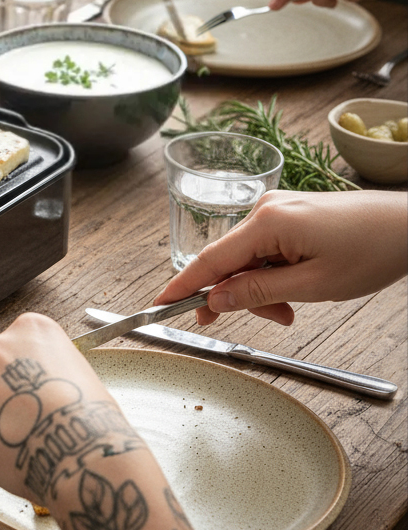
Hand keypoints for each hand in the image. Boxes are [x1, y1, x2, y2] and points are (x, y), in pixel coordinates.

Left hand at [0, 313, 111, 501]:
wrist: (79, 450)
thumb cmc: (89, 415)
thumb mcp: (78, 371)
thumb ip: (46, 370)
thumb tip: (37, 389)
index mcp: (28, 330)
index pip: (18, 347)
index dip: (29, 376)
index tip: (37, 392)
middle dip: (4, 393)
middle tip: (28, 419)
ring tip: (22, 440)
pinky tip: (8, 453)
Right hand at [155, 190, 407, 325]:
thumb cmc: (372, 250)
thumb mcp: (312, 285)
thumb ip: (257, 293)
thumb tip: (214, 301)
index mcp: (266, 222)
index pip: (209, 261)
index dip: (182, 287)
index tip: (157, 306)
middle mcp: (264, 208)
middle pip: (228, 262)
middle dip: (239, 296)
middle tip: (273, 321)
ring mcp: (276, 208)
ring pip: (247, 258)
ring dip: (260, 289)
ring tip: (292, 309)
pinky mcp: (289, 212)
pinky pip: (264, 248)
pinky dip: (271, 273)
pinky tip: (295, 287)